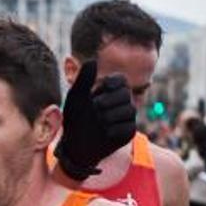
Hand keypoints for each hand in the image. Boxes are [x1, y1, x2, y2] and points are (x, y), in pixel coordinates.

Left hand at [55, 59, 136, 180]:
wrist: (75, 145)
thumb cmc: (75, 118)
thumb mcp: (76, 97)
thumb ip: (84, 78)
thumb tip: (93, 60)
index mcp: (112, 91)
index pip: (121, 80)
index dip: (110, 84)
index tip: (98, 90)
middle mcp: (124, 102)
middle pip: (126, 94)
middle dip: (105, 102)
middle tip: (94, 111)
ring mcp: (128, 117)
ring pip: (128, 110)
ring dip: (107, 118)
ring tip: (97, 123)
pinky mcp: (129, 132)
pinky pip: (127, 127)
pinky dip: (111, 131)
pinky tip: (104, 134)